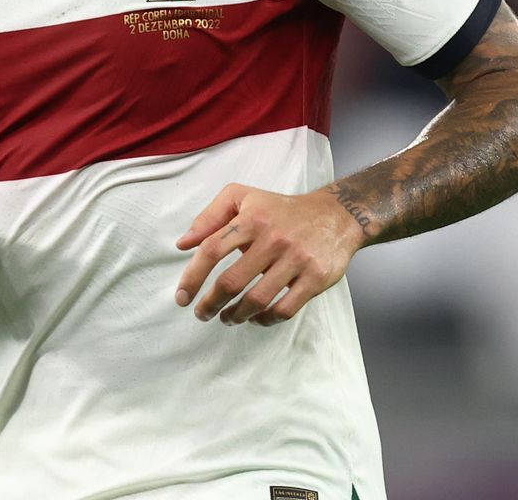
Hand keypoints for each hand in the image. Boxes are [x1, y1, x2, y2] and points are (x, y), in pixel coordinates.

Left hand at [174, 184, 363, 324]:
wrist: (334, 215)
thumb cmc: (278, 208)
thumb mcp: (242, 197)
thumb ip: (209, 217)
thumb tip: (183, 244)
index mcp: (251, 218)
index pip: (212, 249)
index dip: (192, 276)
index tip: (182, 296)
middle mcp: (272, 239)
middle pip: (231, 281)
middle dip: (210, 303)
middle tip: (200, 313)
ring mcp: (296, 260)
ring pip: (256, 299)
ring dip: (235, 315)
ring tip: (226, 318)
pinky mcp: (315, 278)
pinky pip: (285, 309)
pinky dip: (265, 320)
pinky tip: (254, 318)